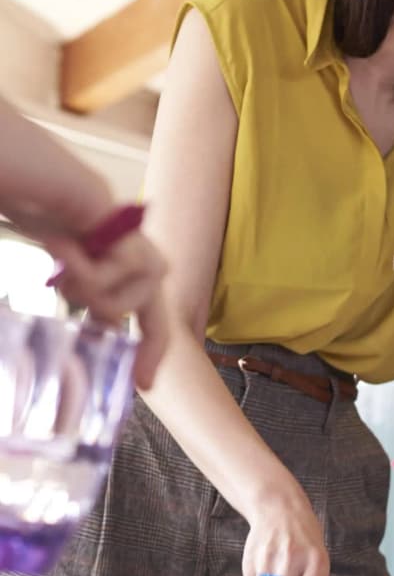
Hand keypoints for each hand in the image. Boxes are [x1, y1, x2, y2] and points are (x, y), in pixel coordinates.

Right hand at [40, 223, 172, 389]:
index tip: (143, 385)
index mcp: (143, 280)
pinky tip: (68, 241)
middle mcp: (152, 268)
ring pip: (107, 304)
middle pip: (119, 315)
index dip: (149, 356)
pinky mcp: (130, 244)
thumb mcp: (82, 278)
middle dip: (86, 303)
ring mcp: (145, 256)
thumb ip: (99, 303)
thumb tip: (105, 332)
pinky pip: (96, 282)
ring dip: (75, 285)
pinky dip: (72, 267)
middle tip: (65, 270)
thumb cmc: (67, 232)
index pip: (155, 327)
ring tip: (67, 254)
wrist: (56, 190)